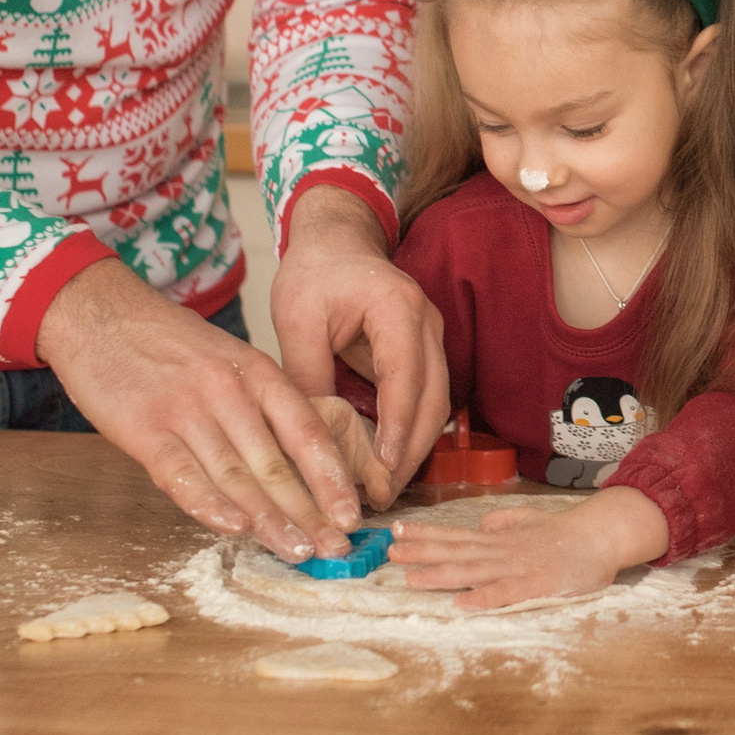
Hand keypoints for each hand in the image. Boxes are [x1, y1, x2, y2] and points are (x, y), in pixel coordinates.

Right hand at [36, 259, 360, 561]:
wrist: (102, 313)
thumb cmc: (169, 343)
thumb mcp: (228, 359)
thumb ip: (257, 404)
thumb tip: (292, 461)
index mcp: (256, 371)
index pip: (306, 429)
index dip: (331, 475)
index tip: (352, 513)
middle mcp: (229, 389)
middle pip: (277, 460)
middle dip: (311, 509)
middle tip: (337, 548)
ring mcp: (187, 408)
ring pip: (237, 474)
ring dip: (271, 518)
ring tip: (299, 550)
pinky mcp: (144, 428)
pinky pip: (182, 473)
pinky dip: (209, 504)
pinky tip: (235, 528)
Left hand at [271, 185, 450, 494]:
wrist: (336, 239)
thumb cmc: (316, 271)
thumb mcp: (297, 320)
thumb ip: (307, 376)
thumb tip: (310, 438)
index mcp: (397, 309)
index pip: (407, 378)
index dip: (397, 430)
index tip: (379, 472)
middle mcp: (426, 323)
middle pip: (434, 398)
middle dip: (411, 451)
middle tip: (380, 495)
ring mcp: (430, 336)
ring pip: (437, 402)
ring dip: (414, 446)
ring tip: (382, 487)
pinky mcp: (422, 350)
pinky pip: (425, 396)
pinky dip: (409, 430)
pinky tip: (384, 460)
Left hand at [386, 486, 669, 608]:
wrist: (602, 534)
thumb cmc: (567, 532)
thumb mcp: (532, 521)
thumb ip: (507, 522)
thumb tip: (482, 525)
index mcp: (500, 539)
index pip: (457, 536)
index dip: (427, 534)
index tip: (398, 531)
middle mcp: (502, 551)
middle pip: (456, 551)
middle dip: (422, 551)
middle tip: (389, 548)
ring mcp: (517, 567)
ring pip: (473, 572)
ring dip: (441, 574)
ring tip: (409, 576)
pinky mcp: (537, 585)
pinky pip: (506, 594)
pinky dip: (483, 598)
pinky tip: (462, 603)